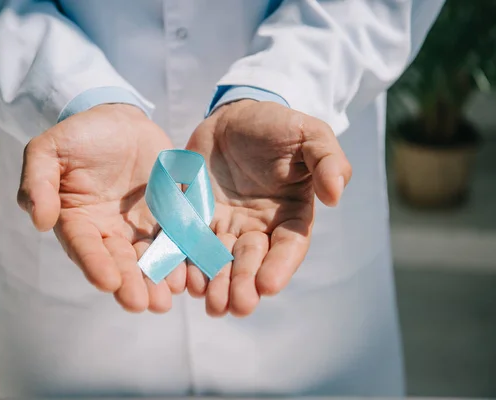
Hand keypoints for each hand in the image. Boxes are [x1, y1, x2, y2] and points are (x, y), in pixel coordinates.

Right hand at [17, 104, 185, 312]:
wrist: (118, 121)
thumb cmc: (79, 135)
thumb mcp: (48, 150)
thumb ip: (38, 182)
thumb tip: (39, 222)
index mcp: (78, 221)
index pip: (84, 247)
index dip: (95, 265)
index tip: (108, 283)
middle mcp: (109, 231)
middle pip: (120, 261)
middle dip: (131, 283)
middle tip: (144, 304)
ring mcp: (140, 226)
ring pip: (151, 256)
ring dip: (159, 277)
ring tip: (169, 294)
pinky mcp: (167, 216)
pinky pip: (178, 236)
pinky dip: (184, 252)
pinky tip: (192, 268)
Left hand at [185, 100, 350, 316]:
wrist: (234, 116)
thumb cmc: (278, 126)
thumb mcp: (310, 135)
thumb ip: (327, 161)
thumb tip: (336, 195)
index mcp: (289, 215)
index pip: (288, 246)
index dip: (280, 266)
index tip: (268, 285)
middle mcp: (257, 226)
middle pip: (251, 261)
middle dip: (244, 284)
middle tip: (236, 306)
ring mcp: (224, 224)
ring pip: (219, 259)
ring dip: (215, 282)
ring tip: (210, 302)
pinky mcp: (195, 216)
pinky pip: (188, 241)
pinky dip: (185, 260)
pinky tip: (181, 278)